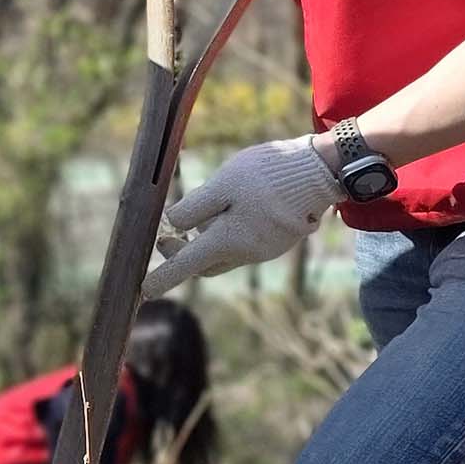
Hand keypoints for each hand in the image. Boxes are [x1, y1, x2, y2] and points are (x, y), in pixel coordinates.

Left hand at [143, 135, 342, 295]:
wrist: (320, 173)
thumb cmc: (267, 176)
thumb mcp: (223, 185)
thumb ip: (194, 207)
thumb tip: (171, 224)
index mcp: (227, 240)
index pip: (186, 265)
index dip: (163, 278)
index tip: (144, 291)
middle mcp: (245, 253)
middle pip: (205, 263)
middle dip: (182, 254)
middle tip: (164, 236)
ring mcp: (264, 249)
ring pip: (225, 251)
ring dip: (207, 238)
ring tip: (203, 208)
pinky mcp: (278, 240)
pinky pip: (245, 243)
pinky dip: (230, 231)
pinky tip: (234, 205)